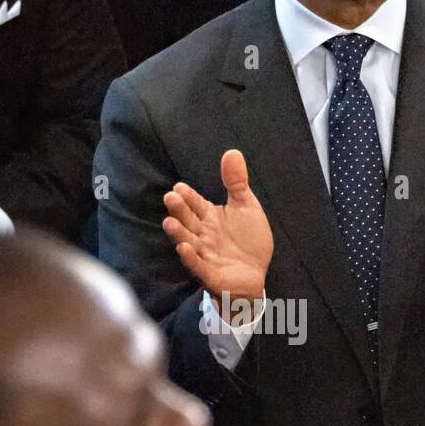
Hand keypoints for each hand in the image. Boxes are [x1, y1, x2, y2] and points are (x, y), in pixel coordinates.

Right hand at [162, 150, 273, 311]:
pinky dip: (190, 258)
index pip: (196, 204)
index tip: (179, 187)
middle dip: (179, 210)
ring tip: (169, 222)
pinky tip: (184, 249)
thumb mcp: (246, 207)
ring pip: (188, 241)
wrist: (255, 274)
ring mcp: (204, 254)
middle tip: (170, 197)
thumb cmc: (247, 240)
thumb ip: (236, 182)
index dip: (189, 196)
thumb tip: (232, 151)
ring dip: (178, 233)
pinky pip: (198, 265)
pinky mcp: (210, 274)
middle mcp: (203, 235)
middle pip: (188, 220)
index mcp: (210, 218)